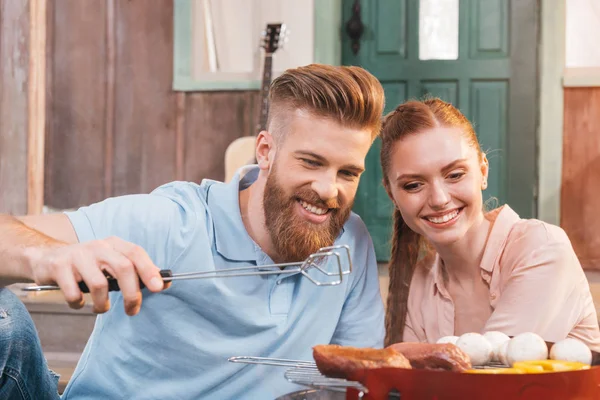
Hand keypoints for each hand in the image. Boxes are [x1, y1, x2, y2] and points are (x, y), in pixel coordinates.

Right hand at [26, 236, 167, 314]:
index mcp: (113, 244)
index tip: (159, 288)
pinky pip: (74, 293)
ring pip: (100, 284)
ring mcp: (77, 255)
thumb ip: (135, 272)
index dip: (149, 270)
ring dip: (102, 304)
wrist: (45, 259)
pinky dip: (78, 304)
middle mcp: (98, 246)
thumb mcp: (111, 264)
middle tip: (132, 310)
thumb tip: (164, 283)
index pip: (136, 253)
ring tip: (100, 308)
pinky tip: (79, 303)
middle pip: (123, 268)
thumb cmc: (87, 266)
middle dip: (132, 294)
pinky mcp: (59, 267)